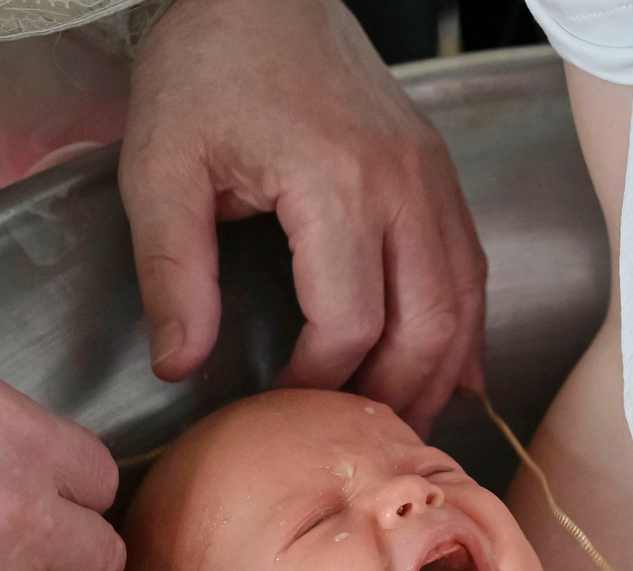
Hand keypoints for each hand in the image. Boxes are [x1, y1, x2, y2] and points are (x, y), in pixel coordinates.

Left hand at [121, 0, 486, 429]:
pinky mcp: (438, 174)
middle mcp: (403, 186)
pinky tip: (449, 373)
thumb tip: (182, 368)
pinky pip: (471, 269)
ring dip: (437, 374)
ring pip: (462, 305)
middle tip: (357, 439)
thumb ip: (173, 272)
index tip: (281, 406)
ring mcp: (432, 179)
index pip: (348, 324)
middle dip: (394, 395)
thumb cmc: (206, 70)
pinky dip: (464, 330)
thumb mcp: (161, 169)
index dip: (317, 383)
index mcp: (337, 185)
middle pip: (426, 328)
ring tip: (402, 421)